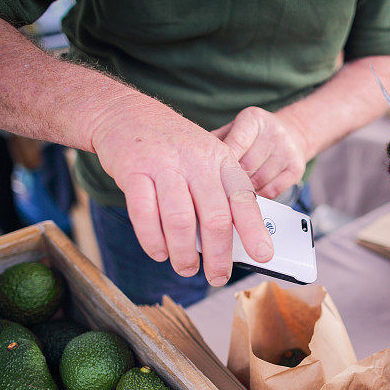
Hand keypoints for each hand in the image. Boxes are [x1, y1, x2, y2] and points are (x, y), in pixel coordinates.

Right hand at [89, 94, 273, 286]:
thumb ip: (220, 194)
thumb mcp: (206, 159)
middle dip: (218, 255)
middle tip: (217, 276)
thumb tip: (235, 242)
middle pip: (214, 217)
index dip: (254, 230)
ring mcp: (164, 164)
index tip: (263, 256)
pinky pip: (144, 214)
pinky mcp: (133, 171)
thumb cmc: (173, 147)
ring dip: (184, 254)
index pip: (244, 197)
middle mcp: (196, 161)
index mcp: (221, 160)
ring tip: (186, 267)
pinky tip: (159, 252)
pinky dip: (153, 240)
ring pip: (180, 220)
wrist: (126, 113)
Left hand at [212, 107, 306, 198]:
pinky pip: (272, 191)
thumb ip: (215, 142)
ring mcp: (287, 151)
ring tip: (234, 192)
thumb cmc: (253, 135)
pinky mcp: (296, 169)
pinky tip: (252, 194)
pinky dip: (259, 196)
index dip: (222, 164)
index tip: (209, 177)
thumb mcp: (233, 129)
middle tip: (218, 190)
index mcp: (254, 119)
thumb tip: (193, 161)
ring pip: (258, 181)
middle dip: (231, 180)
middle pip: (246, 166)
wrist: (291, 134)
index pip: (236, 144)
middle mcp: (274, 132)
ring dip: (244, 191)